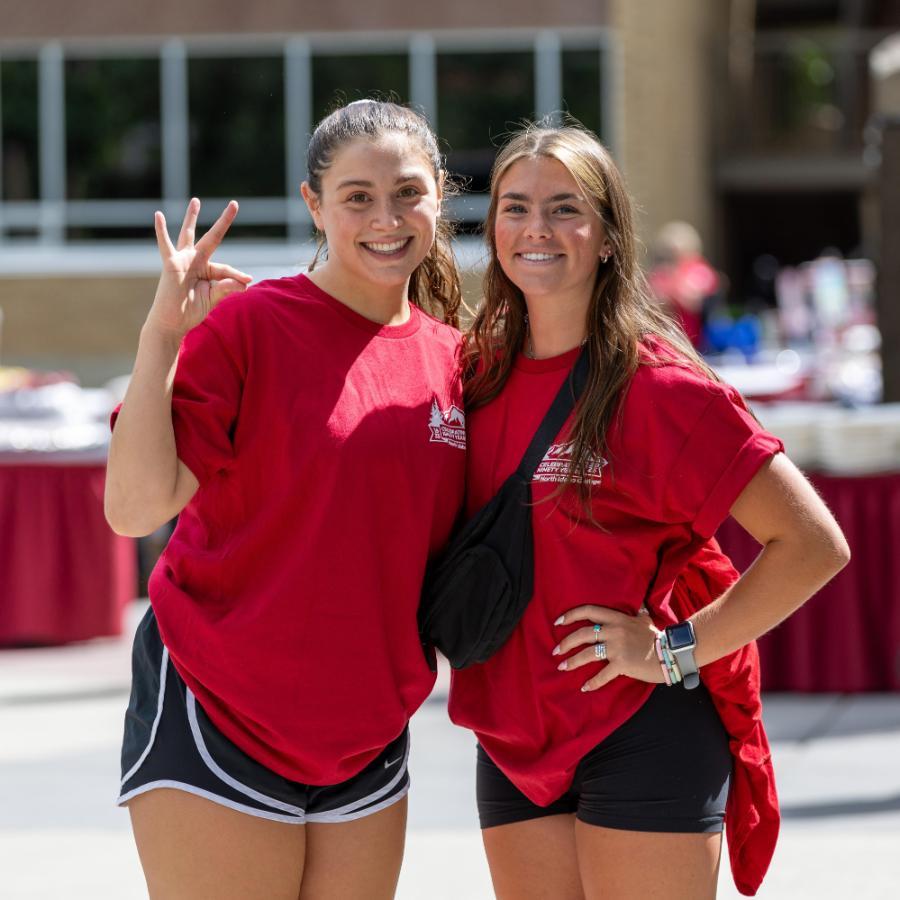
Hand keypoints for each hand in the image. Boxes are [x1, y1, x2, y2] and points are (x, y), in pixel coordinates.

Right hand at [145, 198, 251, 337]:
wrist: (172, 322)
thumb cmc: (191, 311)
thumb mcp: (213, 298)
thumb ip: (227, 288)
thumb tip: (245, 282)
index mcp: (207, 270)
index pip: (226, 268)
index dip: (237, 276)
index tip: (247, 282)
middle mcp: (195, 261)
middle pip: (212, 238)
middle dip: (224, 222)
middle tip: (234, 204)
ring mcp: (183, 260)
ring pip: (188, 234)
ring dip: (191, 217)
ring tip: (196, 201)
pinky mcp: (171, 264)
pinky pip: (166, 245)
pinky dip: (161, 231)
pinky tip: (158, 215)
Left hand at [552, 605, 664, 691]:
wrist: (672, 652)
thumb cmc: (657, 637)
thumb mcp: (644, 618)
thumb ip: (637, 611)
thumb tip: (638, 603)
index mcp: (617, 618)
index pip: (588, 611)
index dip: (571, 615)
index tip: (557, 622)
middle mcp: (614, 630)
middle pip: (582, 634)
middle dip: (566, 643)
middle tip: (555, 651)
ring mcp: (617, 647)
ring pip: (587, 654)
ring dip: (572, 662)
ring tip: (562, 667)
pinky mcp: (622, 664)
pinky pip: (602, 675)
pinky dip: (592, 683)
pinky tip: (584, 688)